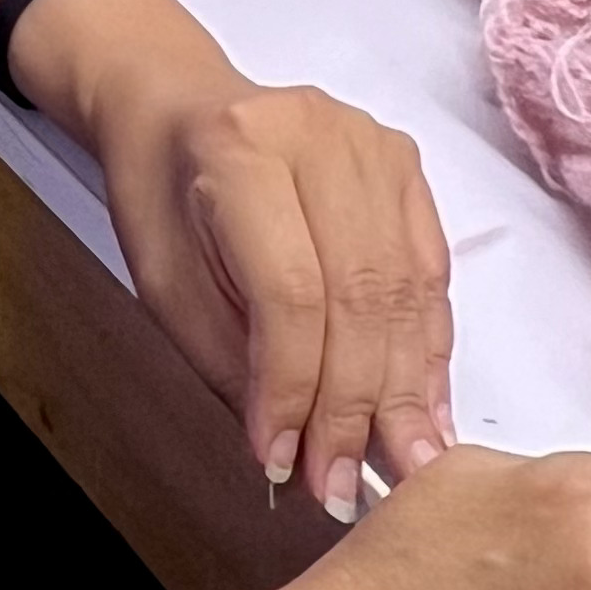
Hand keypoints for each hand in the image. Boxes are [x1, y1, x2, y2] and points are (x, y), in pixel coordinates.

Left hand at [19, 0, 451, 518]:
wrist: (175, 103)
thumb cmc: (161, 195)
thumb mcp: (164, 283)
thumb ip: (229, 362)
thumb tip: (294, 454)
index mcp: (239, 152)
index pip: (290, 292)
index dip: (295, 389)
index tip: (286, 464)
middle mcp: (319, 137)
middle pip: (359, 295)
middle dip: (355, 405)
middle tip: (347, 486)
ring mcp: (374, 145)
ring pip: (406, 290)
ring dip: (405, 389)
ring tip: (402, 465)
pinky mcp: (408, 164)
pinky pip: (430, 272)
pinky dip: (428, 348)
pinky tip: (423, 408)